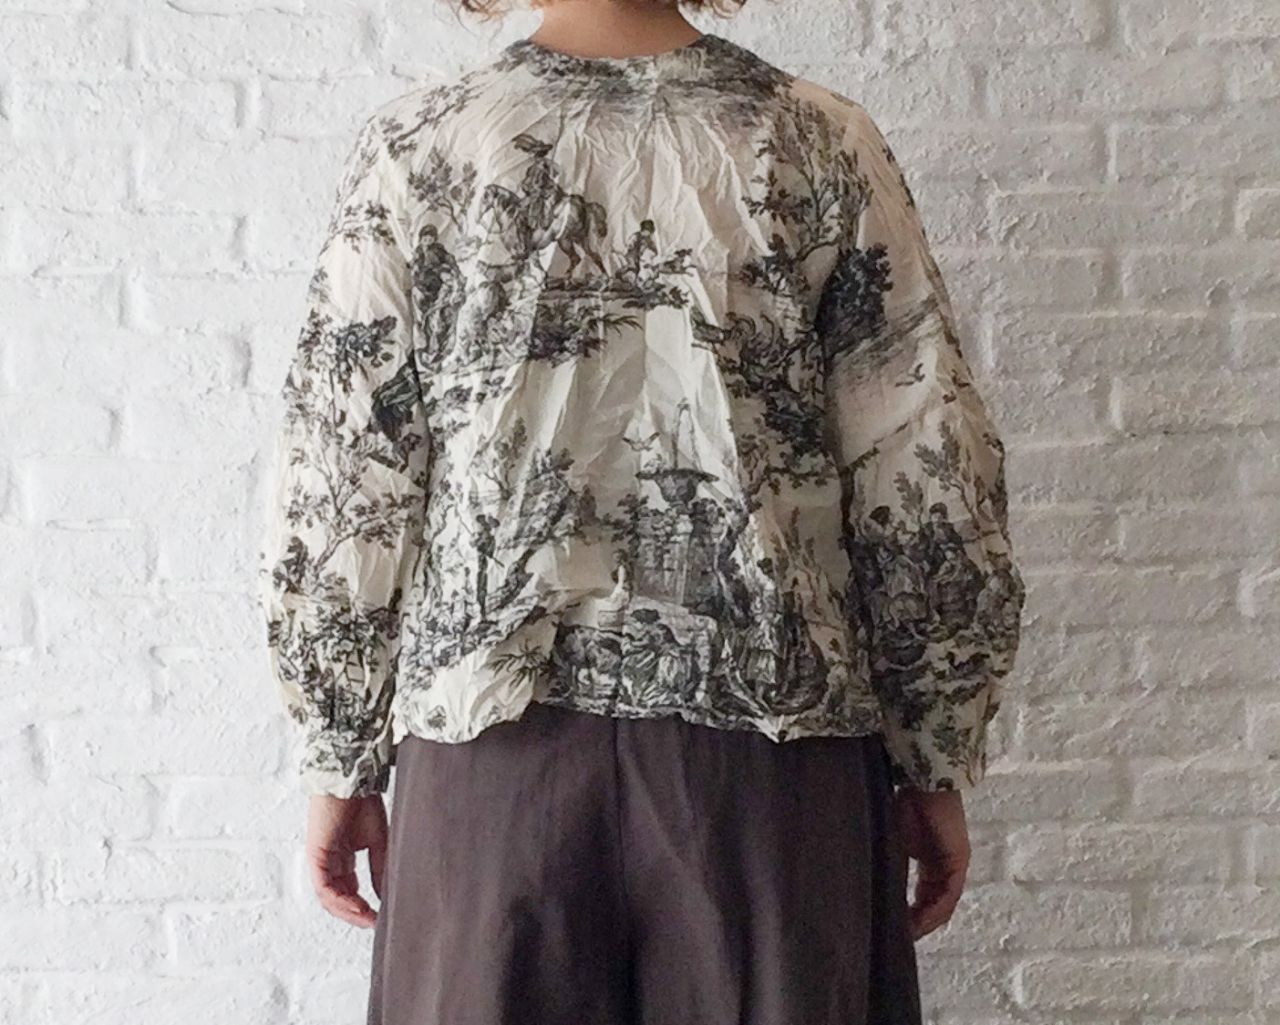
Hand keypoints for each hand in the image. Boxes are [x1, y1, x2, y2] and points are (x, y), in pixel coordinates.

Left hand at [306, 793, 388, 927]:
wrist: (354, 780)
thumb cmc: (364, 801)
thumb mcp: (378, 841)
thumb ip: (379, 868)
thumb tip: (385, 894)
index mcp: (344, 855)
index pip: (349, 889)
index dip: (362, 906)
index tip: (379, 918)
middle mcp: (330, 860)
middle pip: (337, 897)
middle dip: (355, 913)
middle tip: (374, 923)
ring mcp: (321, 859)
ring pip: (329, 896)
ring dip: (347, 911)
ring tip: (367, 919)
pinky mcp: (316, 856)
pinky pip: (324, 886)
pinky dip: (339, 900)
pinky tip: (356, 907)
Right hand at [893, 787, 969, 939]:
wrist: (922, 780)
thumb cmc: (906, 802)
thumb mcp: (894, 838)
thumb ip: (891, 860)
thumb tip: (872, 881)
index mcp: (930, 860)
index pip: (924, 894)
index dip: (911, 913)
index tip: (894, 927)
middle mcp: (945, 865)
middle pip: (935, 903)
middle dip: (918, 923)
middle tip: (899, 937)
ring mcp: (954, 864)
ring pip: (943, 903)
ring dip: (926, 921)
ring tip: (908, 934)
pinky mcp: (958, 861)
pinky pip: (948, 895)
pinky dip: (934, 910)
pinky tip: (919, 921)